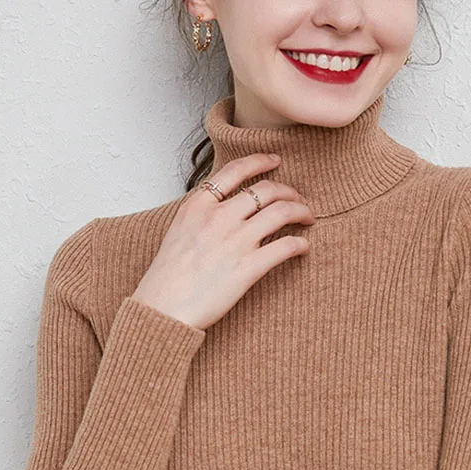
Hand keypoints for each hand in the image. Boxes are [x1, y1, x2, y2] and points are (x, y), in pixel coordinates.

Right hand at [132, 153, 314, 329]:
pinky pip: (286, 246)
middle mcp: (220, 217)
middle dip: (289, 191)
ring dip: (301, 211)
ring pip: (282, 212)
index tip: (275, 161)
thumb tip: (224, 207)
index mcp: (199, 205)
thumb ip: (202, 214)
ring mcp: (236, 241)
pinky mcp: (249, 267)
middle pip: (266, 190)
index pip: (236, 170)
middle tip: (298, 199)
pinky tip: (303, 247)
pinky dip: (299, 244)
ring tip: (307, 217)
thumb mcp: (179, 231)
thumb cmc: (168, 277)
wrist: (163, 308)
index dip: (260, 161)